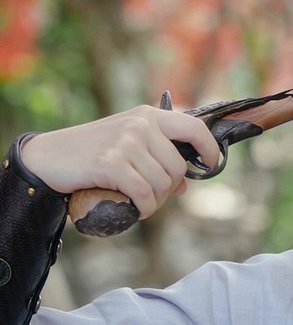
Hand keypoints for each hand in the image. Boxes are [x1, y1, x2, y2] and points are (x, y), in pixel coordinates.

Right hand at [19, 105, 220, 219]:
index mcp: (149, 116)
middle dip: (169, 188)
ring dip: (155, 201)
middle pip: (178, 167)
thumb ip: (157, 158)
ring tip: (140, 202)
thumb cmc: (92, 152)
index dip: (209, 148)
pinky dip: (144, 208)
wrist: (48, 157)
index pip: (194, 127)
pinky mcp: (111, 163)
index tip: (211, 164)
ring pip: (162, 183)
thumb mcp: (128, 145)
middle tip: (152, 195)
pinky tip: (136, 209)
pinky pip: (143, 193)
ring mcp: (126, 142)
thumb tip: (185, 185)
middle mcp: (140, 125)